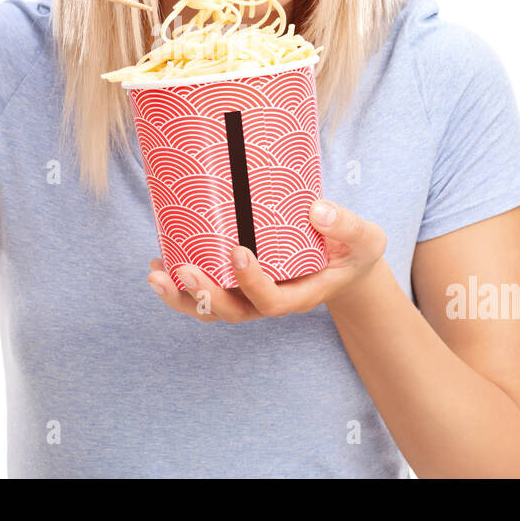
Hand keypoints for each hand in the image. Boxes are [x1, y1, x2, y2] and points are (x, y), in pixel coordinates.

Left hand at [146, 199, 386, 321]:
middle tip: (182, 269)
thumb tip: (317, 209)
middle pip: (233, 311)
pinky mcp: (237, 284)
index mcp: (300, 294)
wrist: (345, 262)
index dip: (252, 283)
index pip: (272, 301)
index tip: (239, 252)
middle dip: (204, 294)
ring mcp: (250, 296)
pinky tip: (159, 264)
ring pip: (212, 309)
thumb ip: (346, 226)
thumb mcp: (363, 239)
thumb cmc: (353, 249)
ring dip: (182, 296)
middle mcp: (271, 300)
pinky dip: (180, 284)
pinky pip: (205, 293)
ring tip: (155, 274)